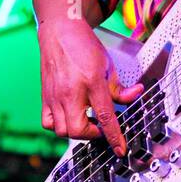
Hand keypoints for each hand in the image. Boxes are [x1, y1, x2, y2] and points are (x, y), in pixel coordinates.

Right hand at [37, 18, 144, 154]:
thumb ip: (120, 87)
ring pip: (62, 131)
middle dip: (93, 135)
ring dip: (77, 132)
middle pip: (77, 130)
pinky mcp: (45, 97)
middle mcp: (70, 91)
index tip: (120, 149)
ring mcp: (54, 96)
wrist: (60, 32)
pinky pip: (48, 123)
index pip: (104, 116)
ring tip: (86, 121)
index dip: (113, 136)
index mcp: (91, 81)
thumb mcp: (109, 65)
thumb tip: (135, 96)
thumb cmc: (83, 46)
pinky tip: (69, 118)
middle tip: (101, 127)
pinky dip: (60, 127)